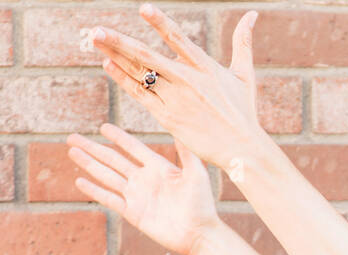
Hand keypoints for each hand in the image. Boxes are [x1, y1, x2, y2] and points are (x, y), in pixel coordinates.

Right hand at [67, 123, 219, 254]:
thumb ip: (186, 153)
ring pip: (107, 176)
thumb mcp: (196, 175)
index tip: (103, 127)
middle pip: (113, 160)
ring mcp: (137, 196)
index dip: (119, 138)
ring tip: (72, 152)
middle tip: (72, 137)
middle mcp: (144, 180)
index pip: (134, 148)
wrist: (199, 234)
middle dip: (93, 148)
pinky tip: (80, 180)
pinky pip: (110, 199)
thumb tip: (180, 129)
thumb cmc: (202, 204)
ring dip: (89, 164)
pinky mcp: (133, 213)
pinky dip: (95, 190)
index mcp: (159, 168)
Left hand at [90, 4, 263, 171]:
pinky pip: (141, 96)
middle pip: (147, 57)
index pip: (179, 40)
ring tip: (95, 39)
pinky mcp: (169, 118)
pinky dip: (124, 80)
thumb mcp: (245, 75)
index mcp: (206, 67)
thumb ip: (243, 43)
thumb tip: (252, 14)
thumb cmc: (244, 112)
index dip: (160, 23)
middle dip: (120, 42)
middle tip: (96, 29)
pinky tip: (109, 64)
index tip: (143, 9)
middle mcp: (188, 81)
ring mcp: (176, 99)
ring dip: (115, 55)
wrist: (242, 149)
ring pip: (140, 74)